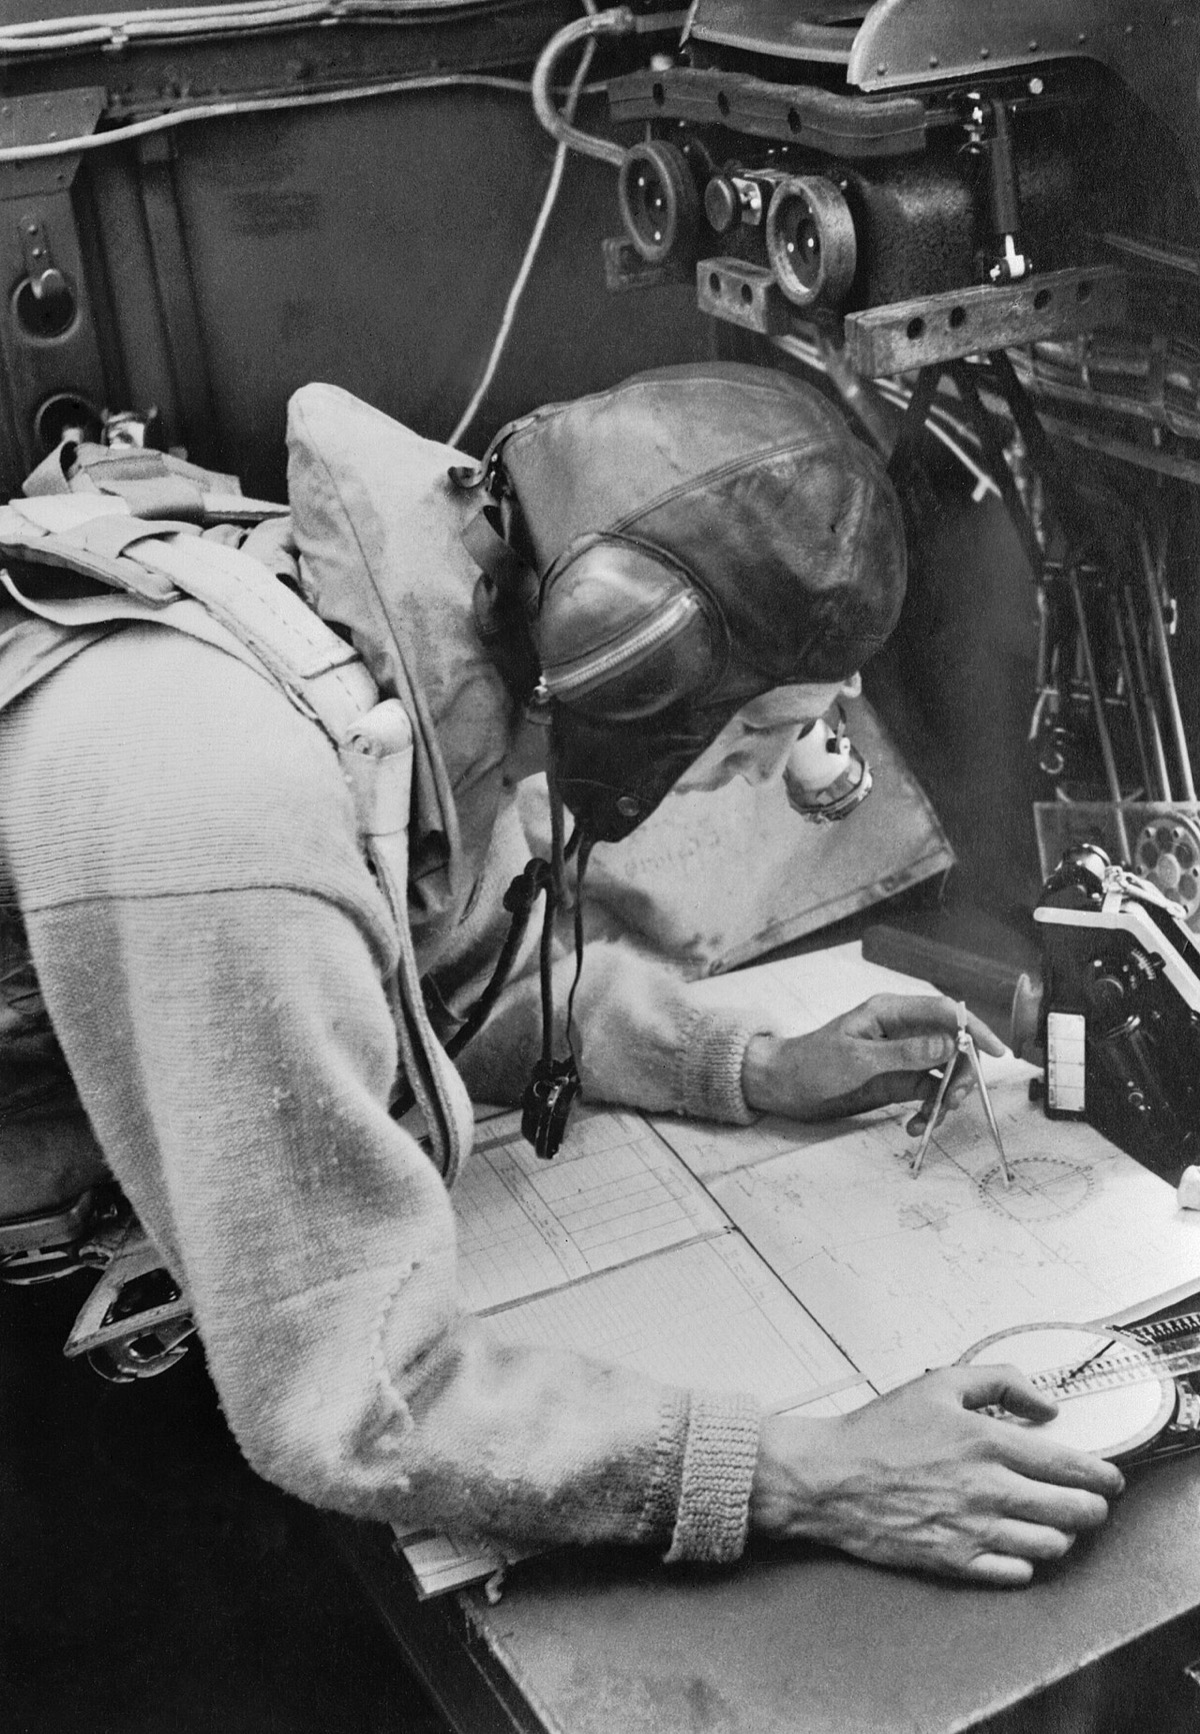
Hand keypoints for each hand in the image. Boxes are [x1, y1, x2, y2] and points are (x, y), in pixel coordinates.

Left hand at [741, 993, 1005, 1122]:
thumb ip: (905, 1053)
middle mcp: (902, 1032)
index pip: (945, 1012)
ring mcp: (903, 1057)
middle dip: (961, 1074)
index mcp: (891, 1012)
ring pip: (945, 1073)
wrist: (785, 1088)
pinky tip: (915, 1126)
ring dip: (946, 1099)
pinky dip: (930, 1111)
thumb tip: (950, 1043)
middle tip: (952, 1101)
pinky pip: (929, 1094)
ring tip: (929, 1121)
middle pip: (953, 1046)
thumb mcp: (858, 1058)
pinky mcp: (899, 1081)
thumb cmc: (812, 1062)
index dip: (974, 1028)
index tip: (996, 1052)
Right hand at [750, 1366, 1122, 1585]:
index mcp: (986, 1443)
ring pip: (1051, 1546)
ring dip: (1062, 1534)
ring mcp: (973, 1530)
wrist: (828, 1477)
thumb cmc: (877, 1432)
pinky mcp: (955, 1561)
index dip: (1102, 1475)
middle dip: (1091, 1507)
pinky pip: (1016, 1573)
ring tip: (1054, 1521)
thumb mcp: (939, 1383)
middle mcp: (987, 1490)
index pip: (1070, 1466)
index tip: (1109, 1476)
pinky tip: (1018, 1544)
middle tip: (1089, 1501)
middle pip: (1073, 1511)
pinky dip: (1027, 1561)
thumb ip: (1000, 1381)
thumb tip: (1046, 1403)